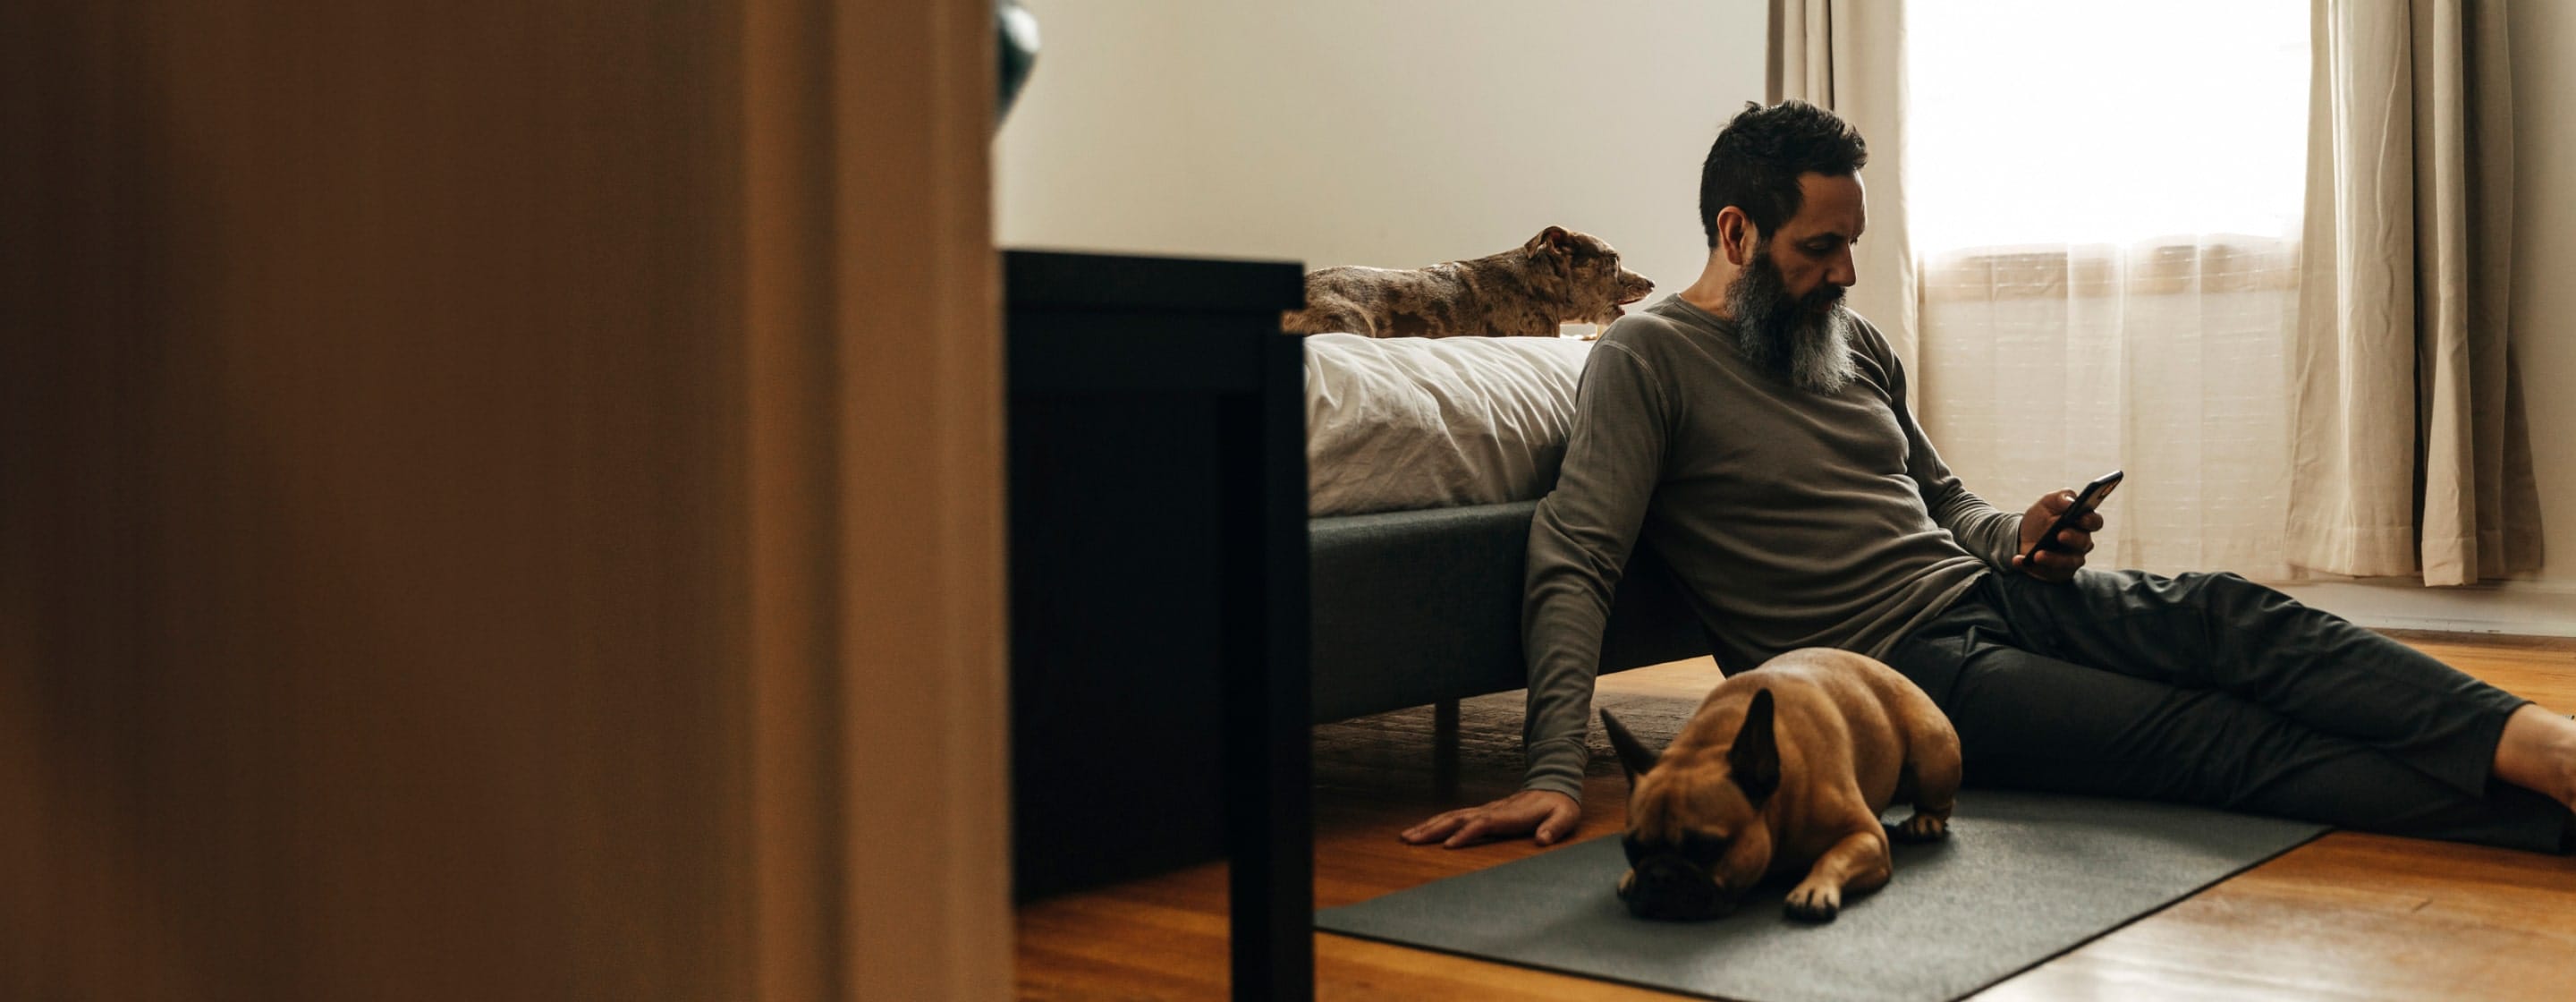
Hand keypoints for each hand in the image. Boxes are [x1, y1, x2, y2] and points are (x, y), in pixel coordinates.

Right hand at [1400, 789, 1581, 847]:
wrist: (1554, 786)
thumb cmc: (1559, 807)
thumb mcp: (1565, 817)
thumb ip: (1554, 828)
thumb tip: (1543, 840)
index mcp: (1509, 815)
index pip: (1482, 823)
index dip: (1466, 834)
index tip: (1448, 846)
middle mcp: (1492, 811)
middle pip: (1457, 818)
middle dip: (1433, 829)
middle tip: (1410, 840)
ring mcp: (1485, 810)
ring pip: (1452, 817)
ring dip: (1429, 826)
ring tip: (1407, 837)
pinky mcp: (1482, 813)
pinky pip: (1455, 818)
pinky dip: (1436, 823)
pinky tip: (1423, 831)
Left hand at [2012, 489, 2102, 581]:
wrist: (2023, 535)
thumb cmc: (2042, 517)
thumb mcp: (2048, 503)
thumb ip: (2061, 497)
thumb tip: (2071, 501)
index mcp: (2083, 522)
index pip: (2095, 522)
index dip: (2090, 520)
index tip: (2081, 518)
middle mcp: (2082, 542)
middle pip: (2085, 542)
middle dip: (2073, 538)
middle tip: (2060, 535)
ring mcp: (2072, 559)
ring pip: (2069, 562)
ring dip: (2053, 559)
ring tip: (2037, 555)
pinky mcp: (2059, 572)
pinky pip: (2048, 572)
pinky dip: (2032, 566)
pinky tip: (2018, 560)